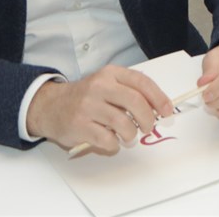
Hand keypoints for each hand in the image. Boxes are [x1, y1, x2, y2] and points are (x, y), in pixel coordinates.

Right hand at [28, 65, 173, 154]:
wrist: (51, 106)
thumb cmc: (86, 97)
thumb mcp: (107, 84)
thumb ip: (130, 91)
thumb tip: (158, 108)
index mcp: (110, 73)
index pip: (142, 82)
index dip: (158, 98)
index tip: (167, 111)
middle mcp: (99, 86)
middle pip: (136, 102)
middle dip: (148, 119)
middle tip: (148, 128)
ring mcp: (88, 106)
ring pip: (123, 123)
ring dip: (131, 135)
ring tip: (128, 137)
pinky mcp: (79, 125)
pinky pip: (107, 139)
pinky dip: (114, 144)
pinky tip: (112, 142)